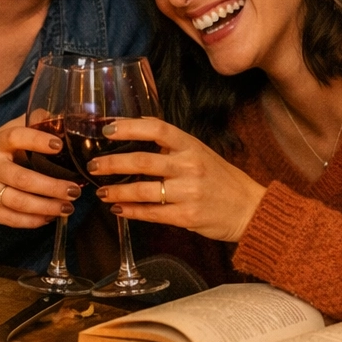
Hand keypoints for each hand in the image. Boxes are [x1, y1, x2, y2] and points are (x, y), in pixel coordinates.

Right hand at [0, 118, 80, 228]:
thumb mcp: (1, 135)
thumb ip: (28, 125)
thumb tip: (58, 117)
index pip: (15, 137)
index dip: (36, 140)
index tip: (58, 145)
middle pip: (23, 179)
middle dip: (52, 187)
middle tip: (74, 190)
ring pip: (19, 202)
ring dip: (46, 207)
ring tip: (67, 207)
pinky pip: (10, 219)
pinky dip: (32, 221)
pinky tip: (48, 218)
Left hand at [89, 117, 266, 241]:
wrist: (249, 208)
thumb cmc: (220, 178)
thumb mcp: (199, 151)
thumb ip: (171, 143)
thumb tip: (136, 125)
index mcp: (191, 146)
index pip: (157, 130)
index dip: (129, 127)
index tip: (107, 129)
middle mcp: (190, 166)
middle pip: (143, 161)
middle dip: (112, 164)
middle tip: (93, 166)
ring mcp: (189, 192)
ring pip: (143, 191)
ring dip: (117, 191)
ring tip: (101, 191)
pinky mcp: (187, 216)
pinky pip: (152, 213)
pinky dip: (131, 211)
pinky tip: (118, 209)